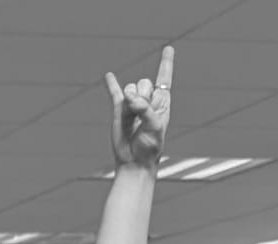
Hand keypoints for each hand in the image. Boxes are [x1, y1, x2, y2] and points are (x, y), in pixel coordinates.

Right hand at [105, 46, 172, 168]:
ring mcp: (132, 104)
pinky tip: (109, 76)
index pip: (164, 78)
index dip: (166, 63)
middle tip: (141, 115)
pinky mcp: (118, 110)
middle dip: (142, 95)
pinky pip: (114, 93)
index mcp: (162, 102)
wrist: (134, 161)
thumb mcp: (154, 127)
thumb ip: (144, 109)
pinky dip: (111, 84)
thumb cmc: (150, 146)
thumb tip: (128, 96)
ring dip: (130, 101)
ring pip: (130, 88)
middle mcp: (147, 100)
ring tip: (131, 119)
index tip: (168, 48)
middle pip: (143, 82)